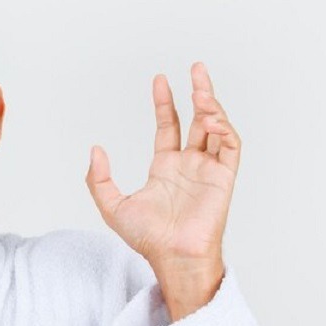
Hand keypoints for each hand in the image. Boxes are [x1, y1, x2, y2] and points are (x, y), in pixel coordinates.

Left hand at [84, 62, 238, 271]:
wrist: (172, 256)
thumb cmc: (147, 239)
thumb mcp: (112, 206)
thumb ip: (98, 179)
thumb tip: (95, 149)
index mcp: (166, 167)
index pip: (168, 126)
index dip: (164, 103)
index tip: (159, 80)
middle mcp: (189, 164)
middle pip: (198, 119)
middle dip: (198, 92)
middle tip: (196, 68)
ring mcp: (208, 169)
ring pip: (216, 127)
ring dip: (212, 106)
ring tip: (200, 89)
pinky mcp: (224, 177)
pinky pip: (230, 145)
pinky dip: (223, 128)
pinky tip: (209, 117)